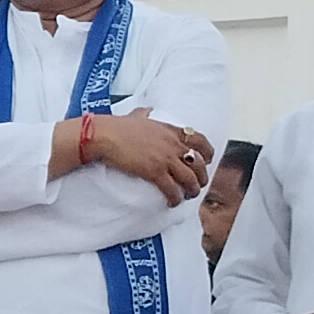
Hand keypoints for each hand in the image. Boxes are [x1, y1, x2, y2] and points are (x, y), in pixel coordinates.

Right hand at [77, 113, 216, 205]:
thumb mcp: (137, 115)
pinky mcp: (155, 172)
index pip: (200, 140)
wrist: (106, 135)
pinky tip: (172, 202)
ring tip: (188, 196)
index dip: (207, 153)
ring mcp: (165, 158)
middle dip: (202, 177)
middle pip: (199, 163)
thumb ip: (145, 114)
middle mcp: (173, 144)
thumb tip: (146, 111)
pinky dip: (175, 198)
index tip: (207, 161)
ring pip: (190, 179)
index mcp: (171, 130)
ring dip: (192, 190)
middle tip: (198, 185)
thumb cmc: (118, 126)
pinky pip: (172, 189)